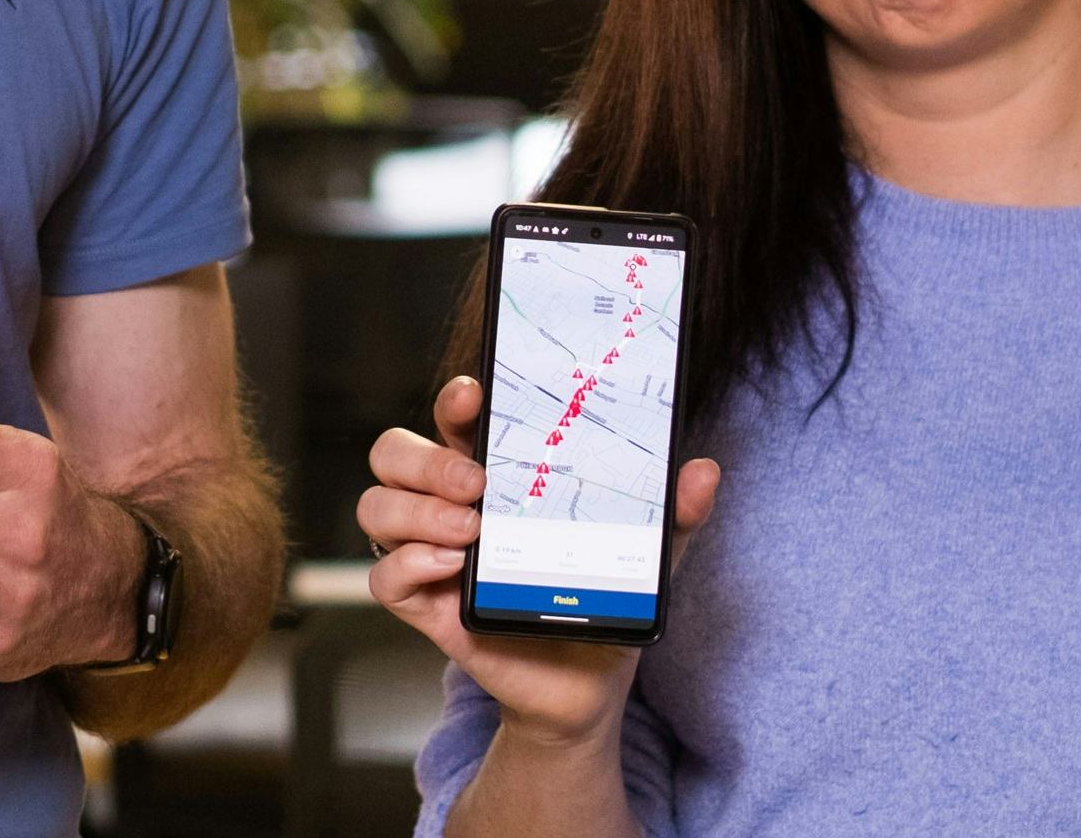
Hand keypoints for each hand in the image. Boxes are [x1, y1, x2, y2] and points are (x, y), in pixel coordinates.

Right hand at [359, 374, 718, 749]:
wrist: (588, 685)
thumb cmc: (601, 598)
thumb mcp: (645, 551)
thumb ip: (672, 512)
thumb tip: (703, 471)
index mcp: (496, 471)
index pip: (455, 418)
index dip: (454, 399)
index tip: (476, 395)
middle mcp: (452, 504)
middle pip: (394, 452)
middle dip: (424, 459)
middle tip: (477, 485)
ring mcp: (432, 552)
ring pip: (376, 505)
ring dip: (414, 510)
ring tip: (469, 531)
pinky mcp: (426, 605)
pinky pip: (381, 575)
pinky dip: (406, 563)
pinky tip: (450, 566)